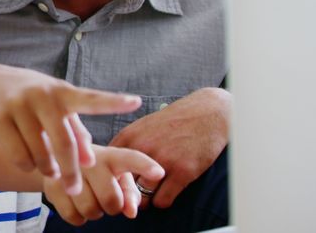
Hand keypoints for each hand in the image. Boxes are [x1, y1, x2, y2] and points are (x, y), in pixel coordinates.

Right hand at [0, 71, 141, 195]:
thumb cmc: (34, 99)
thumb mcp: (58, 106)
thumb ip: (77, 131)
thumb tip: (91, 161)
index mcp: (62, 92)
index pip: (90, 99)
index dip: (112, 102)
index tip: (135, 102)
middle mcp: (42, 96)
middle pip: (64, 143)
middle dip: (71, 171)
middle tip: (74, 190)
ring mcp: (18, 106)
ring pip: (40, 155)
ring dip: (47, 169)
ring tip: (48, 168)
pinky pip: (19, 157)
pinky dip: (27, 166)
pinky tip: (28, 161)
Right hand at [44, 145, 163, 225]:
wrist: (55, 160)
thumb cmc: (96, 171)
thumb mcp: (116, 175)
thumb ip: (130, 192)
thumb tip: (131, 212)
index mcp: (111, 156)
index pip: (130, 159)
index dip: (145, 167)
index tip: (159, 173)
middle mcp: (89, 160)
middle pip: (111, 200)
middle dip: (112, 206)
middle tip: (105, 197)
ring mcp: (68, 172)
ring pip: (91, 211)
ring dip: (94, 211)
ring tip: (88, 197)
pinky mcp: (51, 185)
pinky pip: (74, 216)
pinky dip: (78, 216)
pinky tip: (75, 202)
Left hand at [109, 87, 230, 208]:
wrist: (207, 113)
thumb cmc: (174, 122)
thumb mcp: (143, 126)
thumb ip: (127, 145)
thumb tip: (110, 169)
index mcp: (129, 136)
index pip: (108, 167)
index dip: (112, 179)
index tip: (119, 183)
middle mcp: (142, 148)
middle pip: (123, 184)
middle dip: (128, 193)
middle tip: (135, 194)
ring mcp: (162, 160)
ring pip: (142, 196)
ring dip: (146, 199)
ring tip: (152, 194)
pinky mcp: (182, 171)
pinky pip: (163, 200)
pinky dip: (163, 202)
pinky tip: (167, 194)